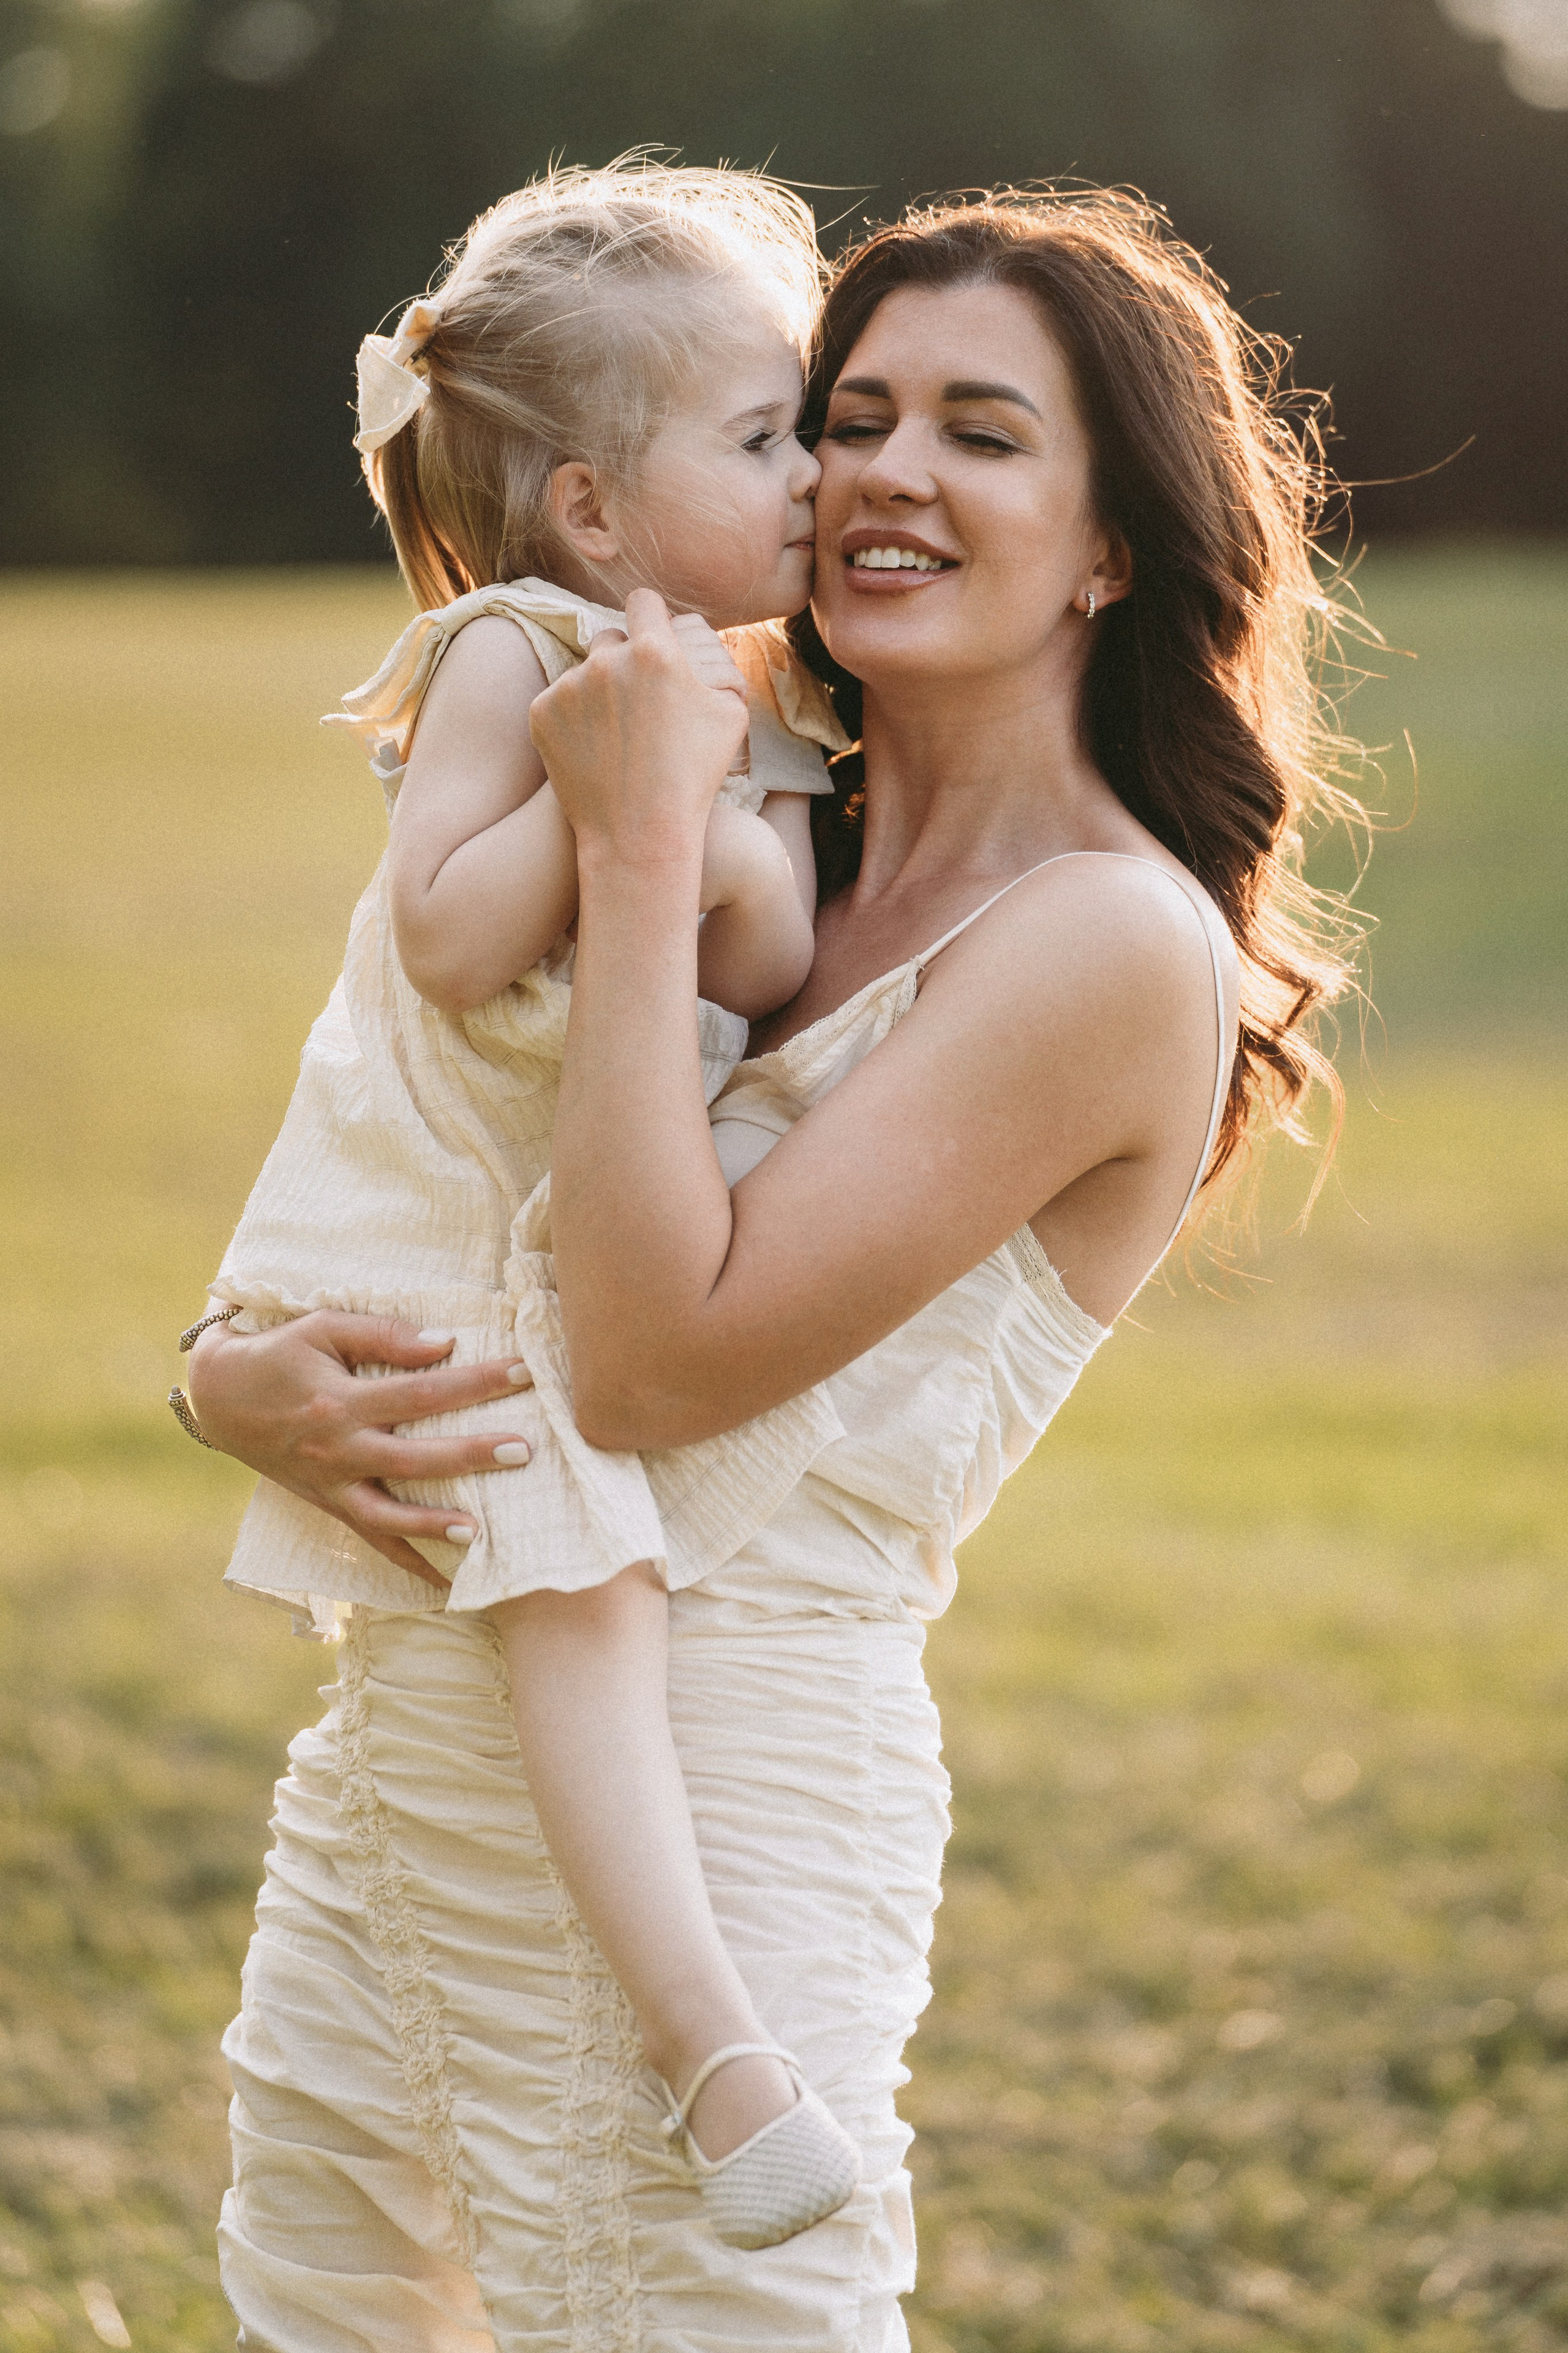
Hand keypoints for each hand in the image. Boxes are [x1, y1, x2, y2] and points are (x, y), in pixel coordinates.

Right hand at [186, 1313, 535, 1582]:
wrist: (220, 1397)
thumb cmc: (281, 1354)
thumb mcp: (323, 1328)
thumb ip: (384, 1335)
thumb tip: (445, 1343)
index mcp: (340, 1402)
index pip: (420, 1393)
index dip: (474, 1383)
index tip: (523, 1372)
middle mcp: (336, 1451)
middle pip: (411, 1460)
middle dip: (470, 1456)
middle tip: (523, 1451)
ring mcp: (330, 1485)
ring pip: (385, 1518)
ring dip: (432, 1528)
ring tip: (480, 1533)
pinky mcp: (326, 1506)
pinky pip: (369, 1541)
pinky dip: (406, 1563)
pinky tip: (446, 1582)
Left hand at [531, 591, 750, 862]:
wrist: (639, 834)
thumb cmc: (693, 778)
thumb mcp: (730, 715)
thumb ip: (716, 665)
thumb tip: (699, 641)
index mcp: (654, 652)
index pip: (643, 601)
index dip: (651, 616)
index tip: (652, 635)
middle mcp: (605, 660)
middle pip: (610, 637)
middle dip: (624, 660)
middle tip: (639, 701)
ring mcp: (568, 686)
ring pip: (584, 672)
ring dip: (599, 691)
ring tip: (618, 736)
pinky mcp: (540, 713)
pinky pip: (560, 701)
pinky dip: (575, 720)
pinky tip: (595, 750)